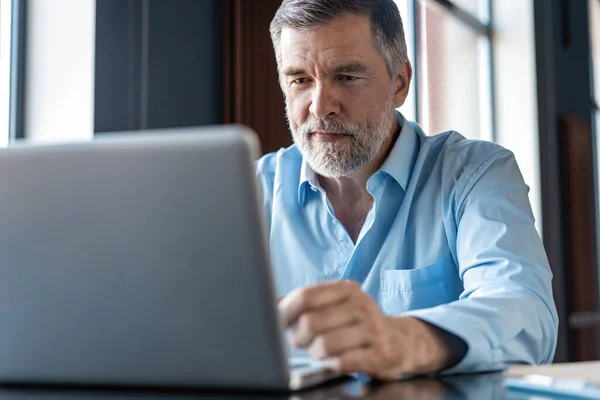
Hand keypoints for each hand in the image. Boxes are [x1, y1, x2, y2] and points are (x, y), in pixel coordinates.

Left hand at [279, 280, 464, 378]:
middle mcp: (361, 305)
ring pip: (323, 345)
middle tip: (303, 341)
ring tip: (321, 351)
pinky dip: (331, 365)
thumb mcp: (336, 305)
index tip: (278, 323)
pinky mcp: (380, 354)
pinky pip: (341, 362)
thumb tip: (269, 299)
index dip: (284, 312)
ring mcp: (373, 329)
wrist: (400, 342)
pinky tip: (335, 360)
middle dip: (299, 338)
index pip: (304, 296)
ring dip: (315, 353)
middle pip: (310, 322)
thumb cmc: (357, 324)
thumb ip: (307, 302)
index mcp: (346, 289)